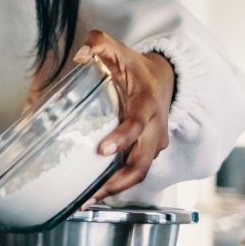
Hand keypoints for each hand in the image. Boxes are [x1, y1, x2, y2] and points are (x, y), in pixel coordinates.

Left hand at [74, 30, 175, 199]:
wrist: (164, 78)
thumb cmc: (135, 67)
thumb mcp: (117, 48)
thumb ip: (97, 43)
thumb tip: (81, 56)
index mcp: (147, 103)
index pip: (139, 123)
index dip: (124, 138)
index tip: (104, 150)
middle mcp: (155, 128)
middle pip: (142, 162)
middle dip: (118, 181)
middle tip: (91, 194)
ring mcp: (154, 143)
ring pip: (140, 173)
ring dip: (115, 190)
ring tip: (86, 202)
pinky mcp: (148, 153)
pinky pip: (135, 173)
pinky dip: (116, 186)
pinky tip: (93, 195)